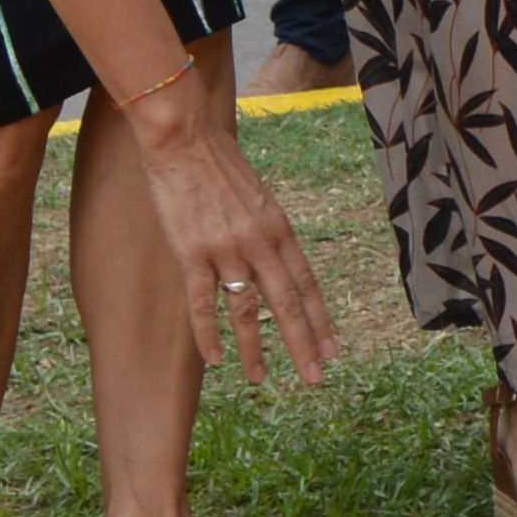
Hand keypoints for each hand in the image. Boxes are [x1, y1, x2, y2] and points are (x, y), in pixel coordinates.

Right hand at [120, 64, 337, 381]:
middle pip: (287, 303)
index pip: (306, 283)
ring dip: (256, 348)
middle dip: (303, 344)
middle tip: (316, 378)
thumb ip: (266, 230)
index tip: (332, 350)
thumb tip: (274, 259)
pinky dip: (209, 334)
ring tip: (261, 378)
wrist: (184, 138)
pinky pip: (203, 302)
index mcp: (279, 227)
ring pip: (247, 310)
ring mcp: (226, 248)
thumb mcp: (257, 196)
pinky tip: (215, 359)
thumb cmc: (218, 163)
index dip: (320, 319)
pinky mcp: (192, 252)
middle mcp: (259, 241)